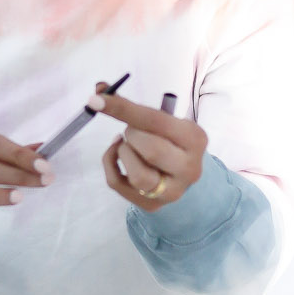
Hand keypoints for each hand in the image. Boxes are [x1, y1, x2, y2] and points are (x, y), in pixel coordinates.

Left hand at [94, 89, 206, 209]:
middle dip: (132, 135)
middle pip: (152, 150)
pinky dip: (110, 163)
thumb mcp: (163, 121)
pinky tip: (118, 154)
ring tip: (129, 145)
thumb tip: (99, 89)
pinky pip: (119, 184)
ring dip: (124, 153)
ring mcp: (172, 191)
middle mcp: (189, 168)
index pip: (156, 121)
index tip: (97, 98)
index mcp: (195, 139)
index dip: (124, 109)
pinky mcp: (152, 205)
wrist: (181, 175)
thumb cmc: (170, 141)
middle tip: (132, 131)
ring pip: (138, 175)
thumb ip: (133, 107)